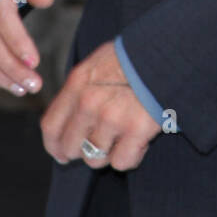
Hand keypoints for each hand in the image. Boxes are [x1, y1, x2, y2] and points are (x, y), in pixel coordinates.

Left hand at [40, 40, 161, 170]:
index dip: (54, 146)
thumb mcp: (98, 63)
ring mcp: (111, 118)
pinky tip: (139, 139)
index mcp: (77, 84)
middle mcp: (89, 103)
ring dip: (109, 152)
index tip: (61, 154)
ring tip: (124, 134)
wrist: (166, 54)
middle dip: (83, 151)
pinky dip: (131, 156)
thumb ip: (80, 89)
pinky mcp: (136, 130)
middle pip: (71, 147)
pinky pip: (121, 162)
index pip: (51, 126)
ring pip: (95, 159)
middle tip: (100, 144)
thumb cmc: (133, 58)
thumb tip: (68, 115)